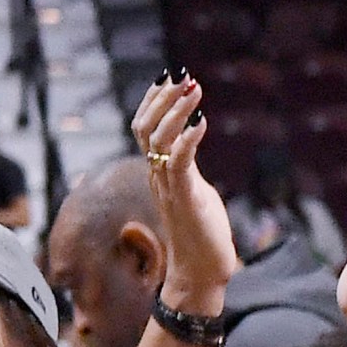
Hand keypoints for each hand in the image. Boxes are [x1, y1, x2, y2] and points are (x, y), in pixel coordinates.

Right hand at [134, 77, 237, 306]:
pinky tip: (201, 121)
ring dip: (175, 110)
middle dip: (162, 97)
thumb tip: (192, 141)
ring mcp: (168, 187)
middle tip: (181, 74)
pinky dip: (188, 138)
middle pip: (145, 127)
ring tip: (194, 88)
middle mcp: (157, 176)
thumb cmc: (201, 234)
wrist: (200, 273)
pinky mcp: (184, 198)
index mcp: (158, 172)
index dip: (153, 100)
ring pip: (158, 140)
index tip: (168, 76)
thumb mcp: (194, 190)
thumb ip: (187, 166)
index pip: (144, 128)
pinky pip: (180, 162)